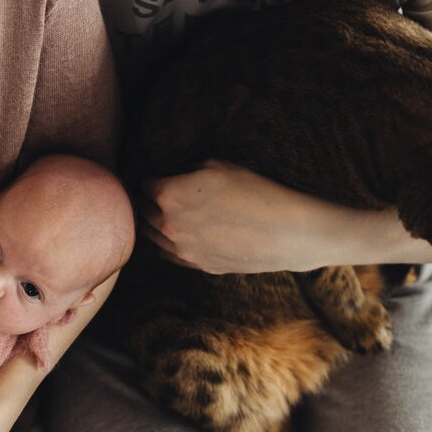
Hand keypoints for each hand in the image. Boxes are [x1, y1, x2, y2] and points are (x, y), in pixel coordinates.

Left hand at [141, 160, 357, 273]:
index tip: (155, 175)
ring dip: (155, 224)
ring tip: (161, 214)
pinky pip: (171, 255)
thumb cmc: (255, 191)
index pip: (145, 185)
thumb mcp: (218, 166)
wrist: (286, 232)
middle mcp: (169, 226)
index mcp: (169, 196)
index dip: (151, 178)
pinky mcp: (199, 265)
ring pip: (154, 237)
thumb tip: (175, 175)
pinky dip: (169, 244)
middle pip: (145, 212)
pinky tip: (176, 234)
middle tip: (153, 194)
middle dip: (147, 201)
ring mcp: (183, 250)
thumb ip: (187, 171)